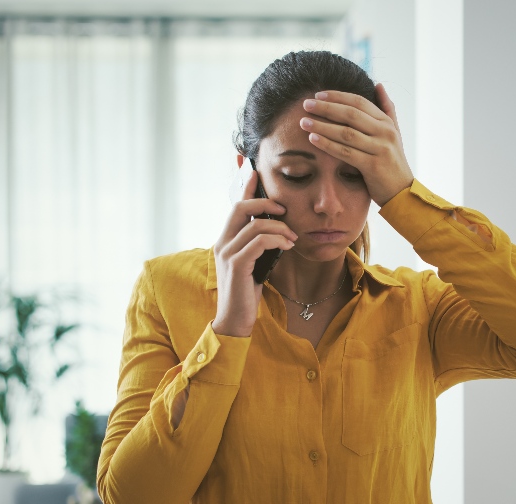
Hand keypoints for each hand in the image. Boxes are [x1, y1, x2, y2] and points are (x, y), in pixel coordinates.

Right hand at [211, 159, 297, 336]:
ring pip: (254, 225)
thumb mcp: (255, 262)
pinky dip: (277, 240)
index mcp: (226, 240)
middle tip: (284, 209)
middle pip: (240, 208)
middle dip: (265, 202)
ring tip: (293, 238)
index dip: (245, 187)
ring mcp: (227, 253)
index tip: (255, 171)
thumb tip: (278, 230)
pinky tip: (288, 247)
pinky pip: (259, 242)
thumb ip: (260, 245)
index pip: (235, 207)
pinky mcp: (236, 265)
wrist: (235, 320)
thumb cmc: (247, 292)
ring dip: (279, 228)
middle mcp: (222, 242)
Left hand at [299, 83, 413, 206]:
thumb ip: (387, 109)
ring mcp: (380, 149)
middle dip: (326, 108)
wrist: (401, 191)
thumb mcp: (394, 133)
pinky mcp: (373, 166)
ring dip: (322, 126)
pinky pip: (346, 152)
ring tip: (304, 122)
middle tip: (306, 104)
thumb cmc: (392, 162)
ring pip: (346, 133)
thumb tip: (378, 85)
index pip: (359, 102)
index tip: (318, 95)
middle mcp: (385, 132)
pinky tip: (313, 139)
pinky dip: (328, 145)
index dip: (337, 96)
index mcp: (386, 122)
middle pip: (350, 114)